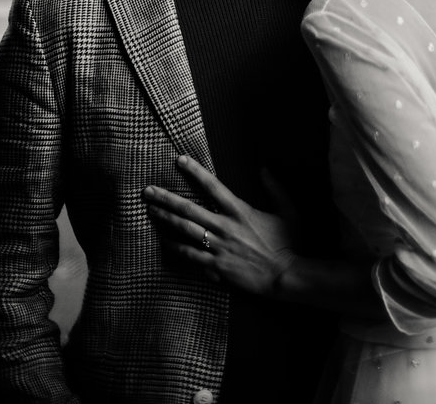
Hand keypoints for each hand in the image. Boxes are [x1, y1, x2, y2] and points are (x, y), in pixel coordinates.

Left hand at [143, 155, 296, 295]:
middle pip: (189, 209)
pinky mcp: (217, 266)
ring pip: (185, 231)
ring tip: (150, 211)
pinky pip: (190, 256)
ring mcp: (219, 247)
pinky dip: (176, 248)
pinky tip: (164, 243)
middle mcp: (225, 227)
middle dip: (166, 198)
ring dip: (166, 220)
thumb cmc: (288, 242)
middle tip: (148, 191)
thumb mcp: (288, 210)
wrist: (285, 274)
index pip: (213, 185)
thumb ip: (274, 188)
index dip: (195, 171)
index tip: (179, 160)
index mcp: (240, 210)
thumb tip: (264, 168)